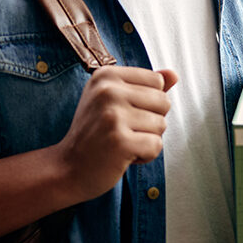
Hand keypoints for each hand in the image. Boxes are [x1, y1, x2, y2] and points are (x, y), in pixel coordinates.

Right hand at [52, 66, 178, 201]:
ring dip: (146, 139)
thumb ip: (144, 86)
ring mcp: (112, 116)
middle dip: (151, 121)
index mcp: (106, 75)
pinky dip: (145, 156)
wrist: (68, 167)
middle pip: (163, 101)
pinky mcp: (120, 141)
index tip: (124, 113)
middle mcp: (108, 91)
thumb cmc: (94, 133)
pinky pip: (156, 146)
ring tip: (122, 143)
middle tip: (123, 131)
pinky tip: (124, 156)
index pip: (156, 81)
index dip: (149, 102)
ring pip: (161, 125)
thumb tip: (174, 75)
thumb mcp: (113, 101)